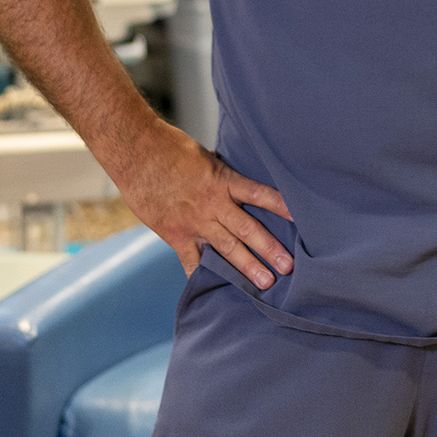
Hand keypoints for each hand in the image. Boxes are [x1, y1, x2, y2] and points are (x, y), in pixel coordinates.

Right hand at [115, 123, 294, 285]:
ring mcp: (194, 222)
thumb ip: (223, 175)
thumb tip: (238, 183)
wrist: (135, 152)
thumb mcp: (206, 157)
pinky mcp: (175, 234)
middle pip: (247, 230)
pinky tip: (212, 289)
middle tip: (290, 267)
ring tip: (265, 283)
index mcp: (223, 181)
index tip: (301, 218)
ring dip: (246, 267)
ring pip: (226, 248)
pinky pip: (191, 260)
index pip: (259, 195)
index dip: (281, 206)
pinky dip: (201, 274)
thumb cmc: (170, 147)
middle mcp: (212, 204)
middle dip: (269, 249)